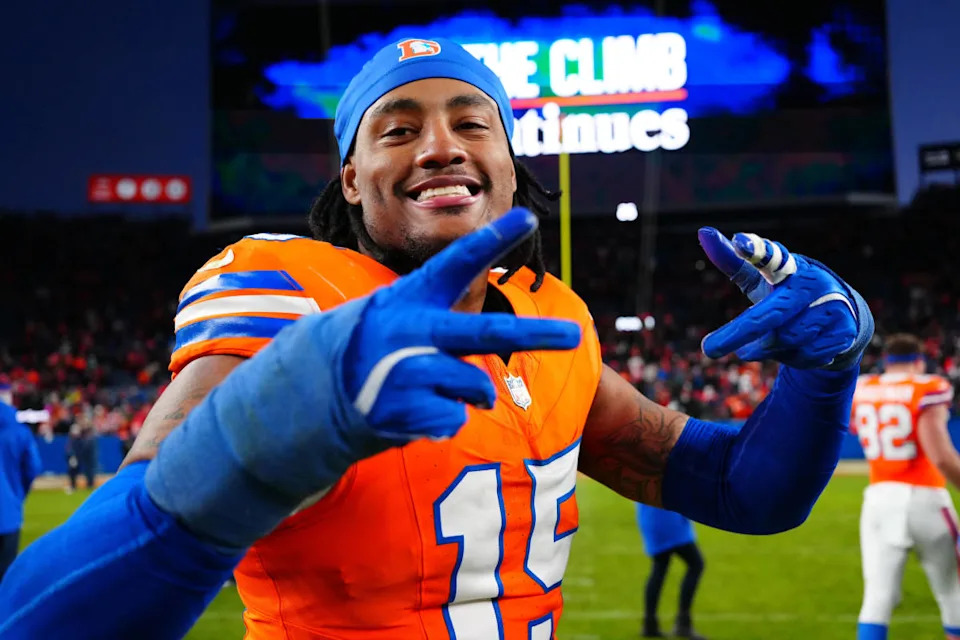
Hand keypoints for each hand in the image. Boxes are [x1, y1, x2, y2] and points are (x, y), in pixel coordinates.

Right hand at [340, 207, 581, 442]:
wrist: (310, 391)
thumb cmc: (371, 347)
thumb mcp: (398, 315)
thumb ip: (446, 323)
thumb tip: (491, 348)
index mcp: (411, 297)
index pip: (458, 262)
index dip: (494, 239)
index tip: (528, 217)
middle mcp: (410, 329)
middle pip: (485, 333)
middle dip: (535, 334)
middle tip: (574, 335)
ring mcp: (404, 370)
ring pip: (476, 387)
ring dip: (470, 395)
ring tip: (433, 390)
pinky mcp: (401, 409)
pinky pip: (455, 420)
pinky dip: (443, 421)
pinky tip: (410, 413)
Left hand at [697, 228, 872, 369]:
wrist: (841, 316)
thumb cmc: (788, 293)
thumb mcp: (760, 277)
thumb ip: (733, 260)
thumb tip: (703, 232)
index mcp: (788, 266)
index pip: (771, 257)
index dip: (756, 250)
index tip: (741, 243)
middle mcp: (813, 283)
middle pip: (771, 313)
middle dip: (736, 333)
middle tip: (708, 349)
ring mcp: (832, 308)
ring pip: (785, 340)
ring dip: (767, 348)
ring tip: (766, 342)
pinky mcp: (843, 332)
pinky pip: (804, 356)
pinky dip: (791, 357)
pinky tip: (796, 348)